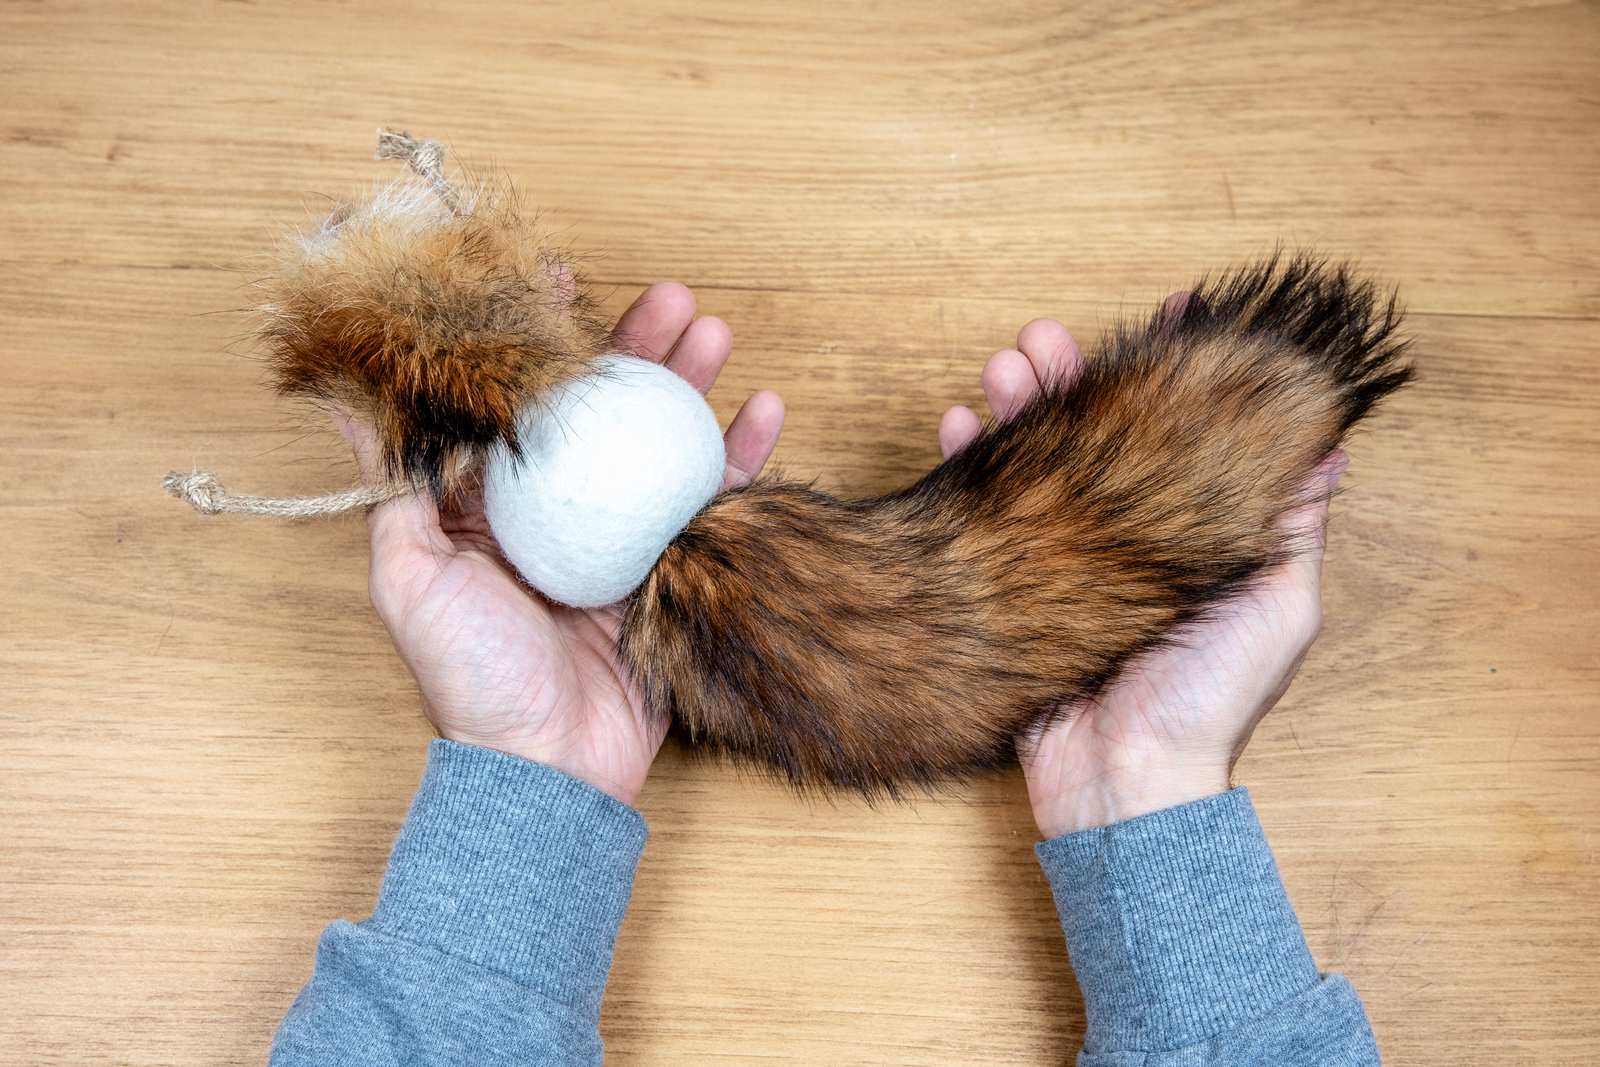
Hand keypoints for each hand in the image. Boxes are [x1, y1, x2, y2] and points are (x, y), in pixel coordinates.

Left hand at [342, 283, 784, 804]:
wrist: (548, 767)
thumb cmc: (471, 678)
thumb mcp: (409, 580)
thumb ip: (397, 493)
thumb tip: (365, 404)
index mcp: (494, 506)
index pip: (521, 402)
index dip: (540, 340)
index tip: (558, 280)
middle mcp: (560, 511)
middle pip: (601, 409)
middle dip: (634, 346)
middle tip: (670, 298)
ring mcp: (621, 536)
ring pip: (661, 439)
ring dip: (691, 383)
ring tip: (715, 333)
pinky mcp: (674, 569)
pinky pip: (714, 499)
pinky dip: (741, 456)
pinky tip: (764, 412)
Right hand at [939, 309, 1345, 839]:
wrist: (1129, 784)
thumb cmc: (1212, 702)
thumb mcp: (1278, 605)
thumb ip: (1291, 526)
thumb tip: (1326, 446)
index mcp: (1185, 538)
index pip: (1177, 436)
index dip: (1173, 376)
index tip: (1171, 313)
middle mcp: (1122, 540)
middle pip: (1096, 436)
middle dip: (1075, 378)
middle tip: (1048, 338)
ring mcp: (1061, 562)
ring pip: (1034, 461)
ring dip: (1018, 406)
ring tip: (1004, 365)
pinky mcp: (1008, 588)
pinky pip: (980, 514)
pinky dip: (966, 466)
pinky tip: (957, 426)